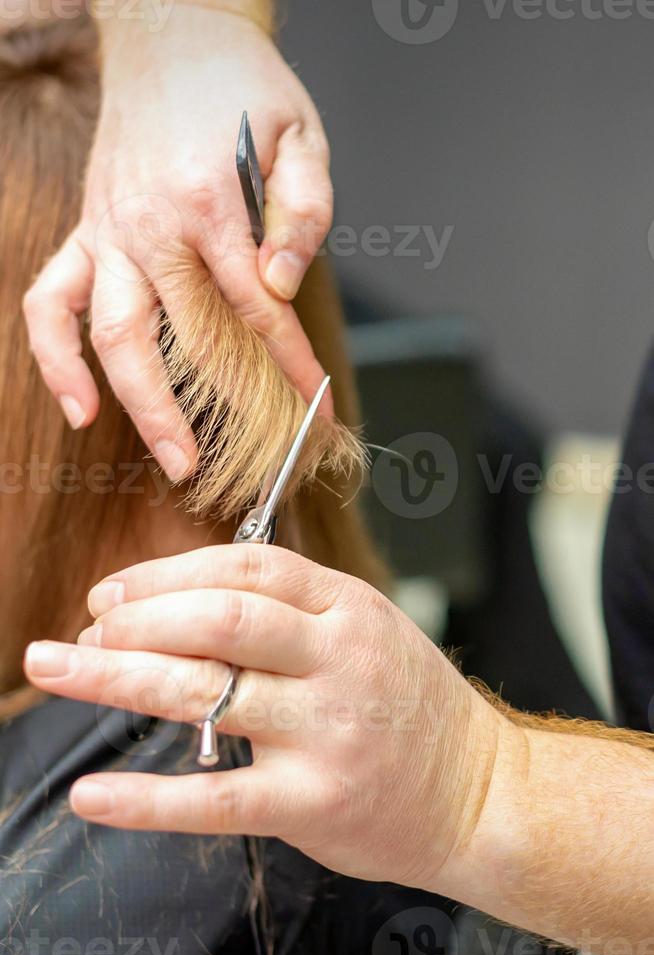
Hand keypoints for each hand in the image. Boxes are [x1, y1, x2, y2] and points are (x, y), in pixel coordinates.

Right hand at [23, 7, 333, 481]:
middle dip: (222, 408)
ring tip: (174, 459)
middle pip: (186, 338)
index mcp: (210, 201)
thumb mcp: (300, 134)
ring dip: (141, 405)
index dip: (289, 364)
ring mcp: (109, 233)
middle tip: (254, 462)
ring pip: (114, 335)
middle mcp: (151, 225)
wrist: (169, 35)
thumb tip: (282, 283)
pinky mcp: (86, 235)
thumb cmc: (241, 87)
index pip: (257, 307)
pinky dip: (56, 358)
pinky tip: (79, 406)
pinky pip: (51, 303)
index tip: (316, 407)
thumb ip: (302, 209)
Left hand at [24, 544, 514, 894]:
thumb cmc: (411, 705)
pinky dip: (146, 799)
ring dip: (117, 677)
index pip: (246, 568)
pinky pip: (217, 797)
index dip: (168, 574)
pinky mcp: (315, 803)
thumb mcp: (368, 630)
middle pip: (220, 619)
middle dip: (136, 618)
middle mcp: (338, 659)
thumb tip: (184, 601)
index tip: (112, 592)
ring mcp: (327, 730)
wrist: (482, 792)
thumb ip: (292, 611)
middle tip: (83, 631)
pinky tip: (92, 794)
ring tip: (54, 667)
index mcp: (348, 608)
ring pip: (208, 692)